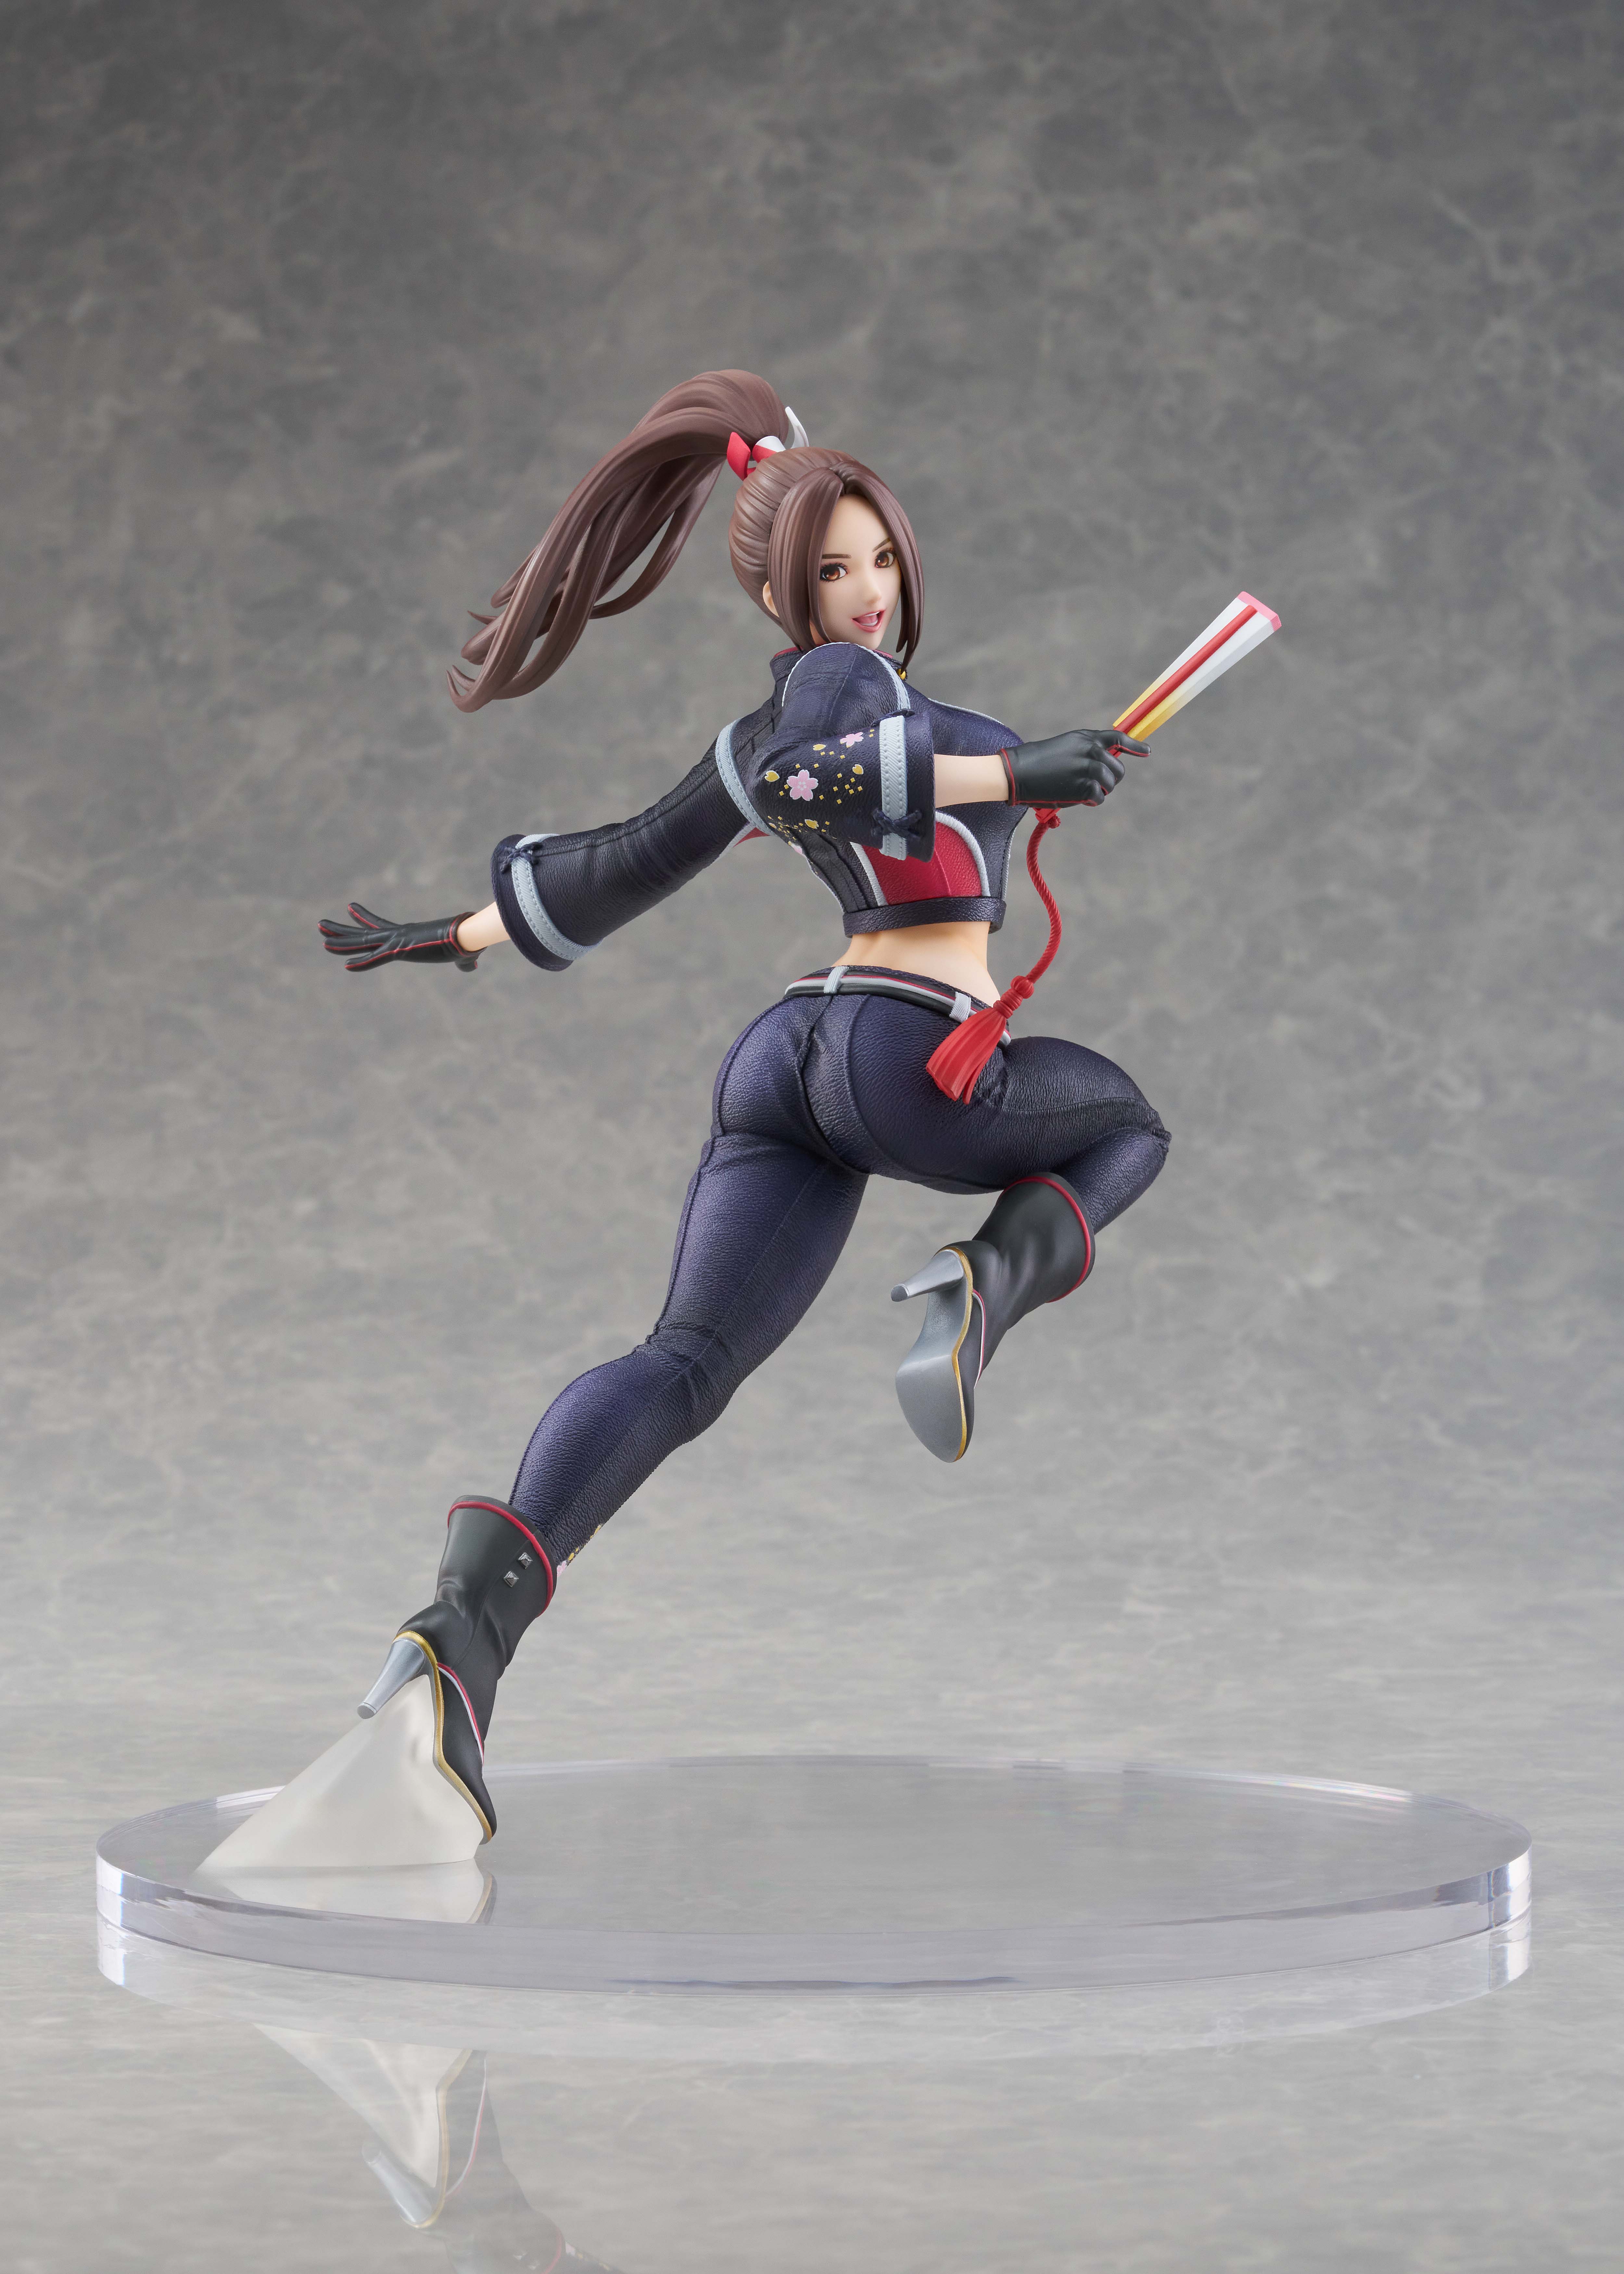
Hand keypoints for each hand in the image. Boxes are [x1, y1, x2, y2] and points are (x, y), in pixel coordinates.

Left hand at [318, 903, 480, 972]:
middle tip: (320, 924)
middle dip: (340, 929)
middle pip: (362, 932)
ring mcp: (398, 941)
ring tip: (320, 933)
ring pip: (362, 941)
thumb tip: (472, 965)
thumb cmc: (466, 941)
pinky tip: (346, 966)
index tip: (349, 909)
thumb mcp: (461, 955)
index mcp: (407, 934)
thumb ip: (462, 962)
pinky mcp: (402, 950)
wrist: (469, 934)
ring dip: (340, 940)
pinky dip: (362, 963)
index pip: (379, 925)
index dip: (362, 918)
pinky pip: (377, 959)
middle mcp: (398, 935)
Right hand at [1000, 728, 1145, 808]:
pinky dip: (1090, 801)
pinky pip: (1099, 797)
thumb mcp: (1066, 747)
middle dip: (1110, 779)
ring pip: (1111, 783)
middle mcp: (1092, 750)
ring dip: (1099, 791)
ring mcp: (1089, 768)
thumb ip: (1087, 751)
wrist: (1019, 772)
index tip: (1147, 751)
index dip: (1134, 745)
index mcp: (1087, 738)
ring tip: (1080, 790)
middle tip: (1093, 785)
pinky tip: (1077, 797)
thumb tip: (1104, 764)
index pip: (1118, 738)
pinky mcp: (1084, 785)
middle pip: (1118, 768)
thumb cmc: (1038, 762)